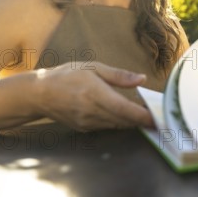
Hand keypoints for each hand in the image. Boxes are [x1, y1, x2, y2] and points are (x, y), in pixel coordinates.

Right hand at [35, 62, 153, 130]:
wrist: (39, 94)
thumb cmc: (66, 76)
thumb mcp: (93, 67)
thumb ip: (119, 75)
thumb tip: (141, 79)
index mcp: (95, 94)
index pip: (124, 109)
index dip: (142, 116)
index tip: (157, 118)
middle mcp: (92, 112)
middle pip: (124, 120)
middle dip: (142, 119)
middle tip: (159, 115)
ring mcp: (87, 123)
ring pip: (117, 125)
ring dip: (132, 121)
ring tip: (146, 114)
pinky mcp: (84, 129)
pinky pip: (107, 126)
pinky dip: (119, 122)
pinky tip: (126, 115)